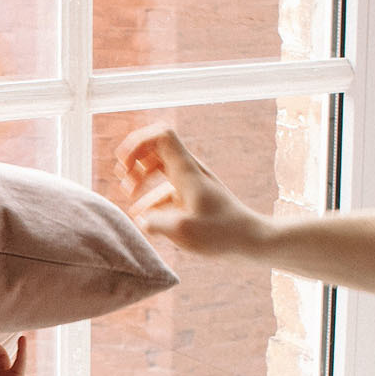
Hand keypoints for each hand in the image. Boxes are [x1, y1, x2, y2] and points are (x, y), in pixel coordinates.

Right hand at [110, 124, 267, 257]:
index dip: (137, 143)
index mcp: (186, 171)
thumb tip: (140, 219)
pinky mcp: (194, 198)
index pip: (159, 135)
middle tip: (123, 178)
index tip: (125, 166)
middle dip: (135, 159)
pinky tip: (143, 216)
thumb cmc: (221, 234)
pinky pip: (167, 189)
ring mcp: (192, 184)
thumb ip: (155, 223)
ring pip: (160, 167)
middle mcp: (189, 172)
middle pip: (156, 146)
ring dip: (141, 176)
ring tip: (127, 194)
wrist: (251, 240)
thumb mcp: (183, 231)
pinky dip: (151, 196)